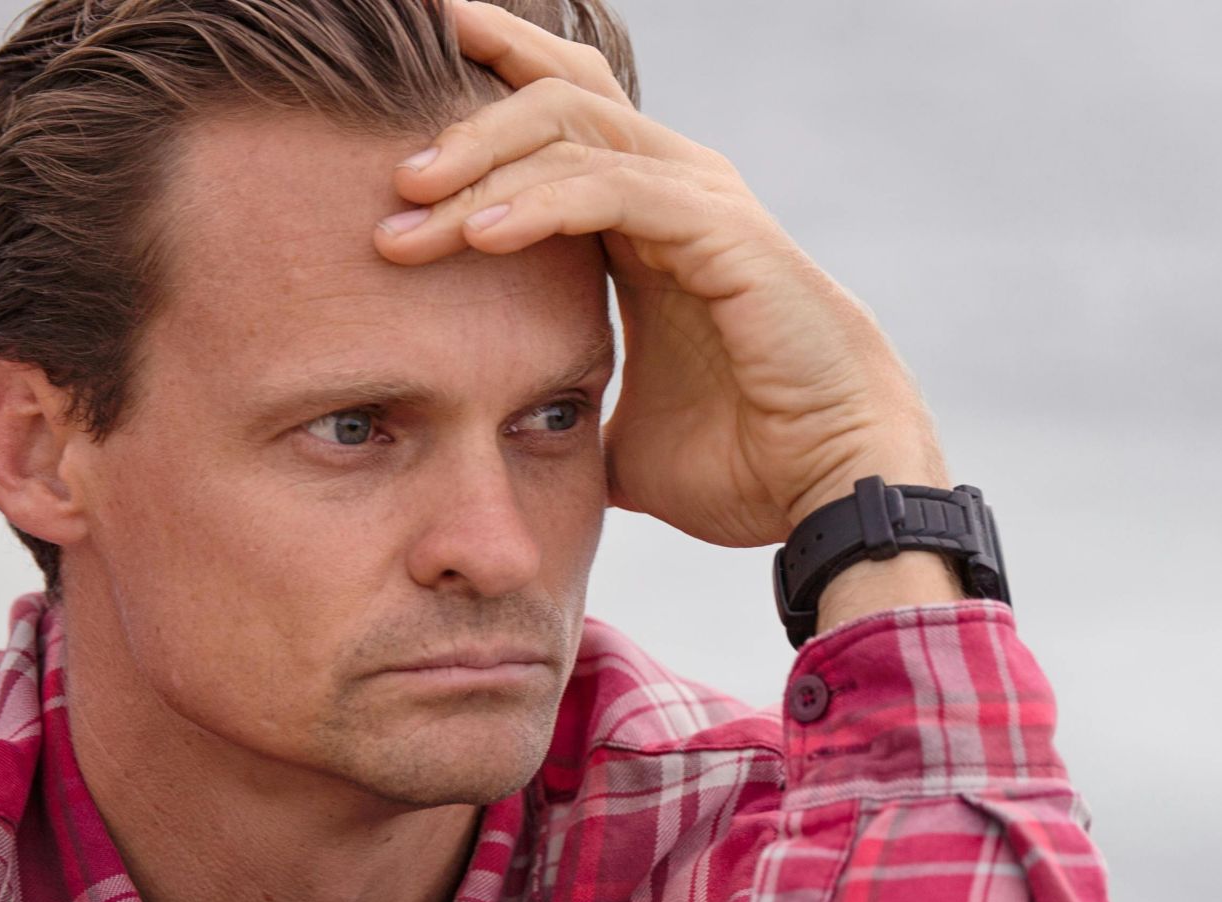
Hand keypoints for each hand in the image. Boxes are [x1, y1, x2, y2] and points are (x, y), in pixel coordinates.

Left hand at [375, 0, 948, 546]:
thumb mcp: (620, 434)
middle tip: (392, 172)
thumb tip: (510, 451)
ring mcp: (703, 203)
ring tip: (409, 209)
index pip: (562, 119)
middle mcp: (676, 191)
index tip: (404, 103)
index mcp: (648, 220)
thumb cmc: (746, 461)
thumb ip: (569, 417)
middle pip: (560, 98)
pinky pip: (614, 188)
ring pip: (575, 129)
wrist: (828, 493)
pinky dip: (539, 203)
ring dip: (481, 163)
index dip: (490, 87)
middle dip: (467, 116)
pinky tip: (477, 233)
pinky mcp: (723, 234)